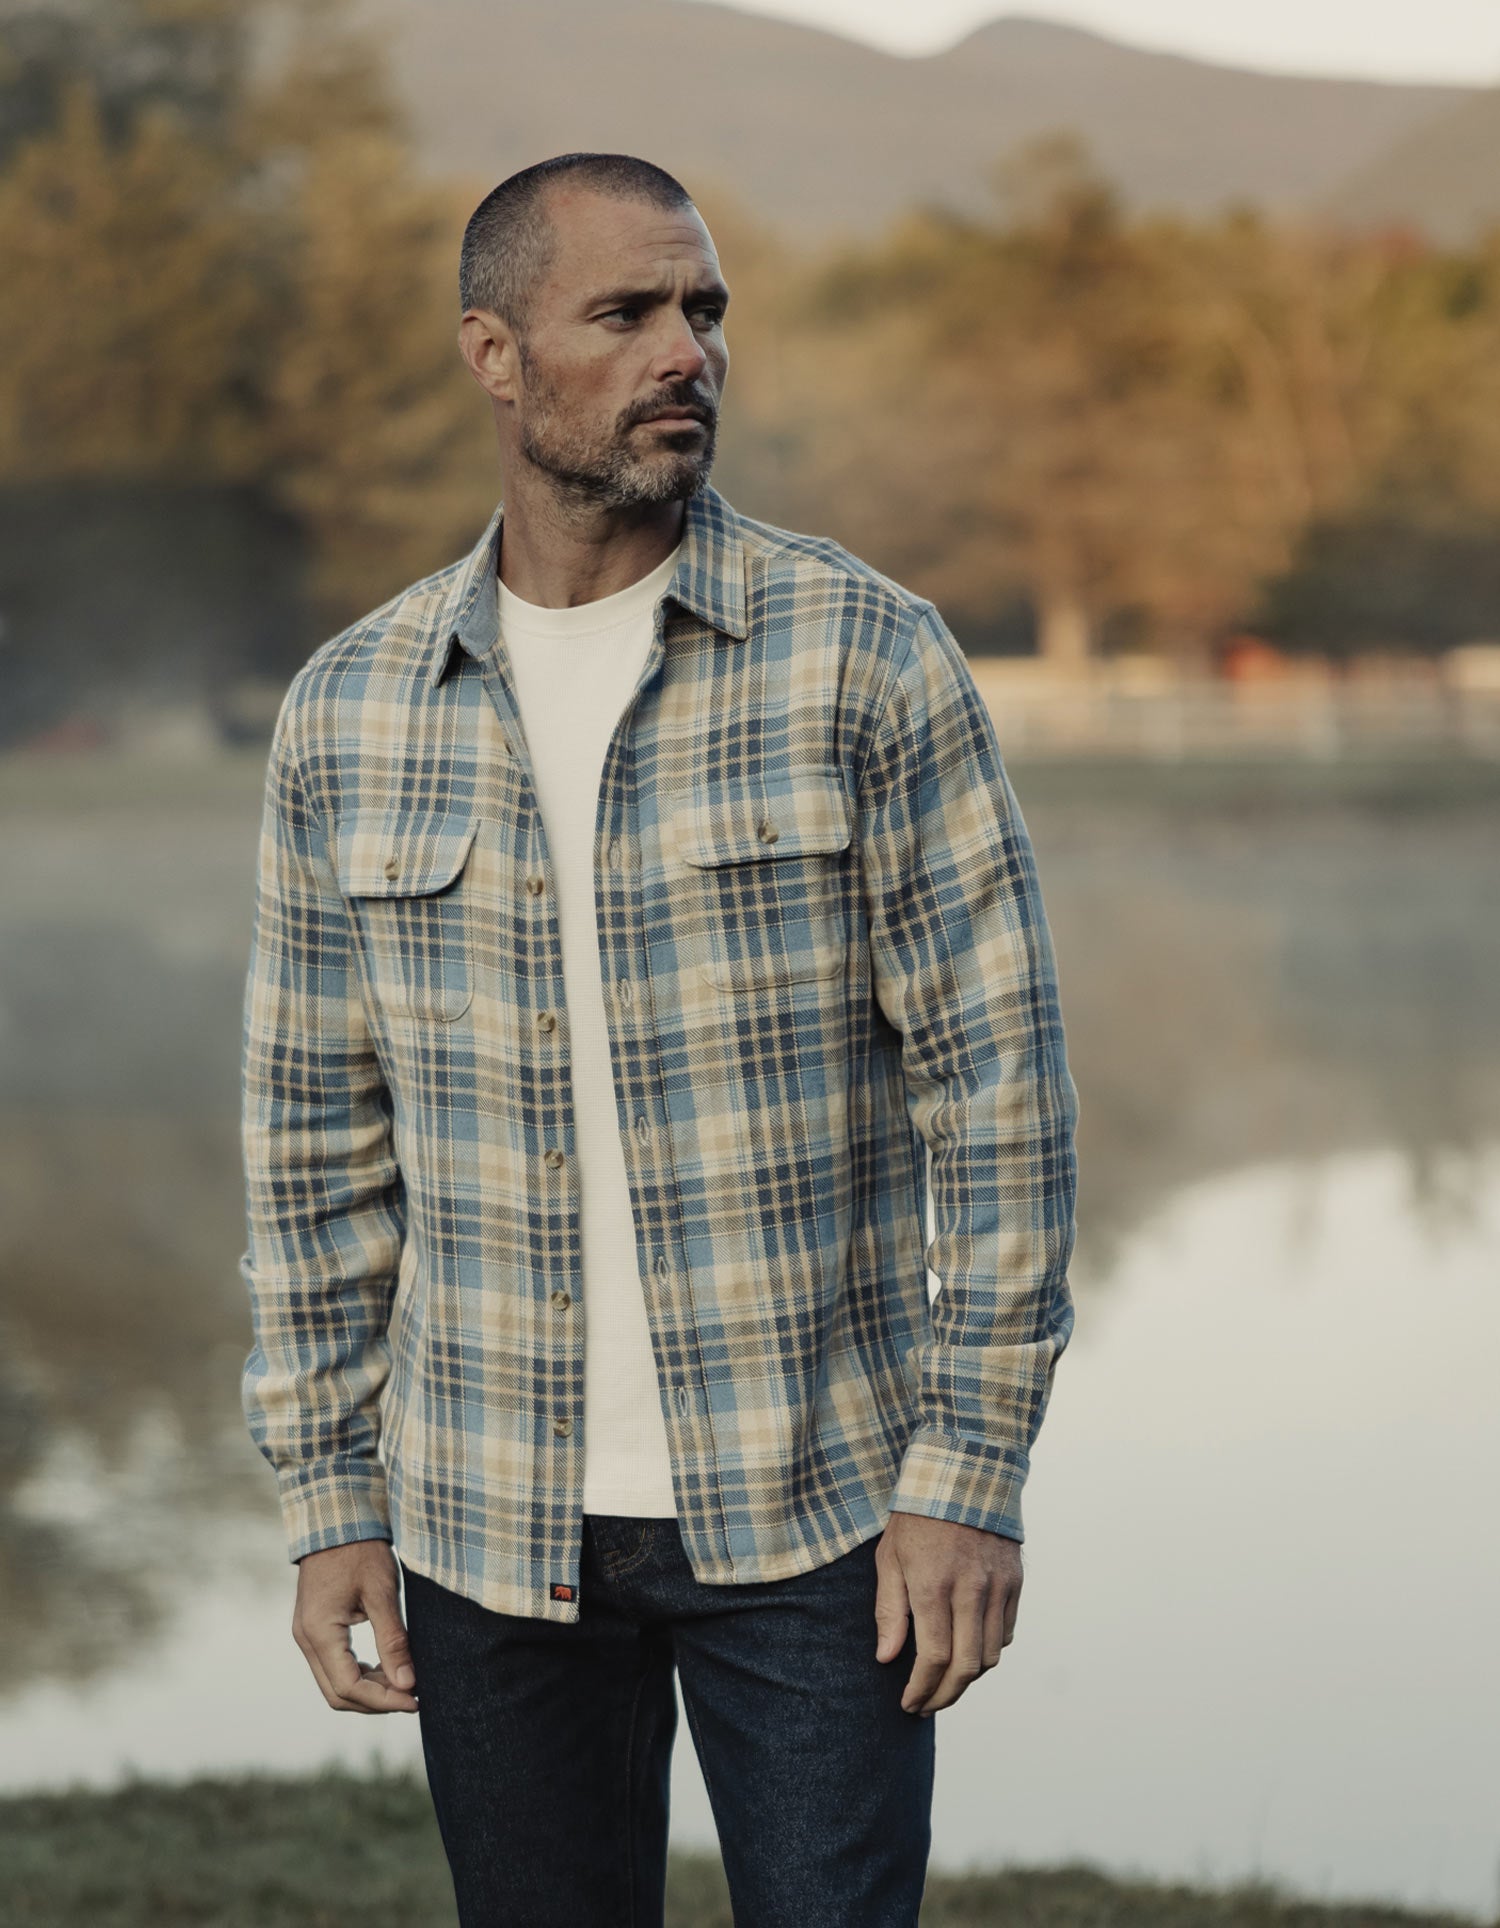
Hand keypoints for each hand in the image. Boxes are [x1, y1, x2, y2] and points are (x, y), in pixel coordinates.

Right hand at [292, 1537, 418, 1713]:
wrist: (336, 1518)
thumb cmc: (361, 1550)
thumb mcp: (383, 1593)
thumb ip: (393, 1641)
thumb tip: (407, 1684)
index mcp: (319, 1632)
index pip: (349, 1687)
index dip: (384, 1700)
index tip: (416, 1700)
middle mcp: (305, 1639)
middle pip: (337, 1694)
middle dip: (376, 1702)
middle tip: (413, 1697)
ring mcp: (306, 1634)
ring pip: (333, 1683)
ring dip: (367, 1690)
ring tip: (404, 1683)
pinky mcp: (313, 1627)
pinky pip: (333, 1665)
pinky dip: (358, 1673)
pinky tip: (385, 1667)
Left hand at [873, 1510, 1020, 1715]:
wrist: (963, 1474)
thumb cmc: (917, 1516)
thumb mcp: (889, 1558)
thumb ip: (889, 1611)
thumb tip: (887, 1659)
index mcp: (934, 1586)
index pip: (934, 1658)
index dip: (921, 1689)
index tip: (909, 1704)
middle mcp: (971, 1590)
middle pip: (967, 1667)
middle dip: (945, 1696)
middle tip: (927, 1706)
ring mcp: (998, 1586)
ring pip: (991, 1655)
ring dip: (968, 1678)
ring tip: (945, 1683)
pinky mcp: (1015, 1581)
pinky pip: (1007, 1632)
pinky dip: (989, 1650)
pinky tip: (969, 1652)